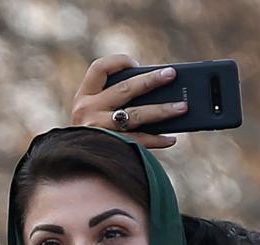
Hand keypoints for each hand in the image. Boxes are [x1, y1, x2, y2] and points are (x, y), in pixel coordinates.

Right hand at [71, 54, 186, 148]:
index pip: (99, 68)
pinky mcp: (110, 148)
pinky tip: (171, 138)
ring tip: (182, 107)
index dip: (119, 62)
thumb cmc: (93, 134)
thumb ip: (114, 100)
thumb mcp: (95, 112)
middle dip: (151, 80)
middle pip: (125, 89)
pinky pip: (139, 141)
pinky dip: (157, 140)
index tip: (136, 63)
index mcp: (84, 96)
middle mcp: (88, 110)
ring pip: (136, 115)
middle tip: (172, 74)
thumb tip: (157, 91)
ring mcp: (99, 130)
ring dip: (162, 110)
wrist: (76, 167)